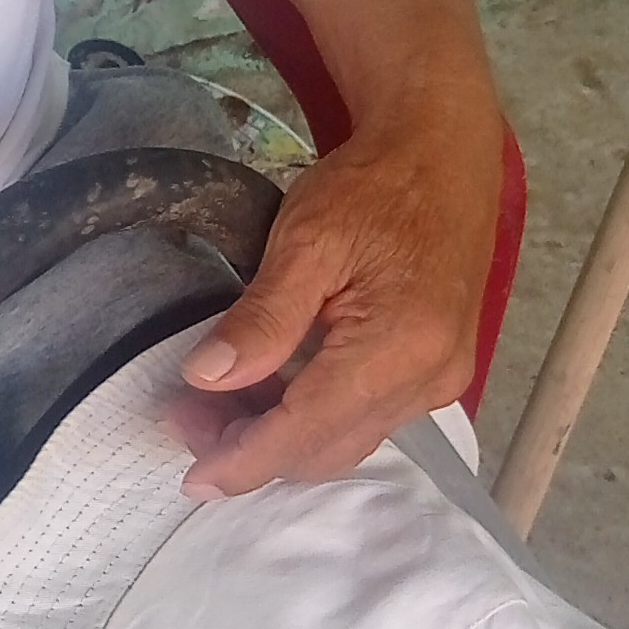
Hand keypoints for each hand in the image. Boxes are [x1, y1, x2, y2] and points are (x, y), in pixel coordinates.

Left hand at [175, 96, 503, 494]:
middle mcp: (428, 378)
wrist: (442, 152)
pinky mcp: (438, 371)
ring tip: (217, 407)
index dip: (245, 460)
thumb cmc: (374, 186)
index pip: (307, 430)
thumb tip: (206, 379)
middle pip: (327, 448)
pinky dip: (315, 416)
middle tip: (186, 420)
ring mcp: (440, 379)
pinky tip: (271, 391)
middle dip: (253, 450)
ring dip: (282, 436)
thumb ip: (261, 318)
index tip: (192, 477)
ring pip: (347, 439)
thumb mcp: (306, 240)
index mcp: (399, 346)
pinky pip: (368, 418)